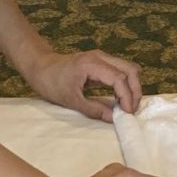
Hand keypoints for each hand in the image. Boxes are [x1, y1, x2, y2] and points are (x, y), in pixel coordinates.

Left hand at [25, 50, 141, 121]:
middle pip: (130, 70)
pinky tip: (121, 97)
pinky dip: (125, 83)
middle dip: (135, 90)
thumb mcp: (71, 100)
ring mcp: (102, 57)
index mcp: (92, 64)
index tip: (127, 113)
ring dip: (132, 86)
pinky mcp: (101, 61)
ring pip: (128, 68)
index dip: (127, 96)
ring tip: (128, 105)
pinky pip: (121, 70)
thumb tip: (113, 118)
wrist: (40, 67)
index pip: (119, 78)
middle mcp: (100, 57)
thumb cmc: (51, 83)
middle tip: (131, 109)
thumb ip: (93, 109)